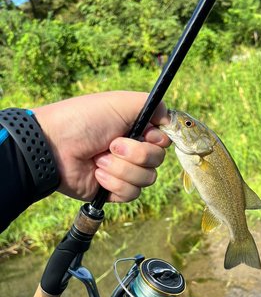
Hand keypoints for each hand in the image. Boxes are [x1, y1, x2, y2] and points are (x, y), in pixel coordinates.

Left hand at [32, 91, 170, 202]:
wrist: (54, 147)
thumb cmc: (83, 120)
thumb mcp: (119, 103)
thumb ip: (151, 105)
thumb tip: (170, 118)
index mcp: (135, 130)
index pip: (163, 141)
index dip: (156, 140)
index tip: (143, 133)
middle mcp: (132, 151)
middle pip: (158, 161)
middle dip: (135, 154)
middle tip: (111, 145)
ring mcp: (123, 172)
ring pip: (147, 179)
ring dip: (121, 169)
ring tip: (98, 160)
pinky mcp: (113, 191)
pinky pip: (132, 194)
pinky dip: (114, 183)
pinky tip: (97, 174)